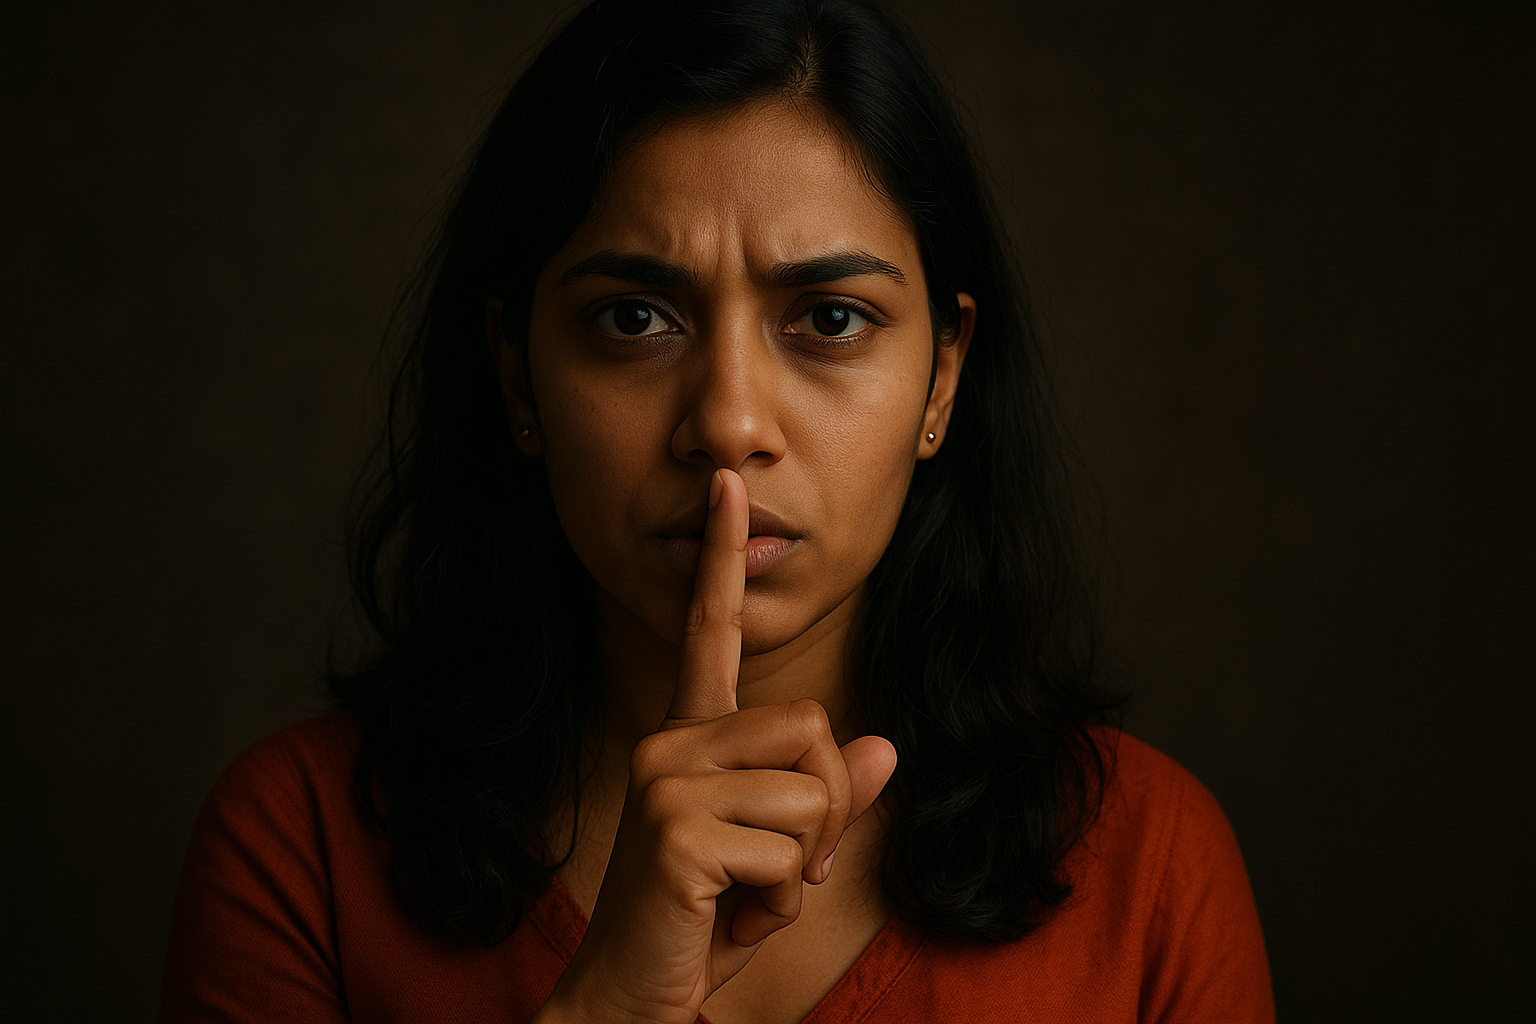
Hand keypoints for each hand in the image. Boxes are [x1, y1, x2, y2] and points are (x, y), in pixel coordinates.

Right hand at [538, 469, 896, 1023]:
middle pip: (815, 724)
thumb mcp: (778, 856)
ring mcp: (666, 783)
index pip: (708, 632)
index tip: (727, 487)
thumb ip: (825, 800)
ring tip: (745, 893)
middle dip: (828, 809)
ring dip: (805, 862)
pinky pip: (793, 852)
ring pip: (812, 790)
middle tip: (784, 869)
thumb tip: (888, 750)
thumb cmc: (699, 922)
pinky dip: (781, 900)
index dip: (722, 560)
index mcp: (688, 738)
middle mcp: (669, 743)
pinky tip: (726, 916)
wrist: (631, 998)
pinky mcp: (677, 832)